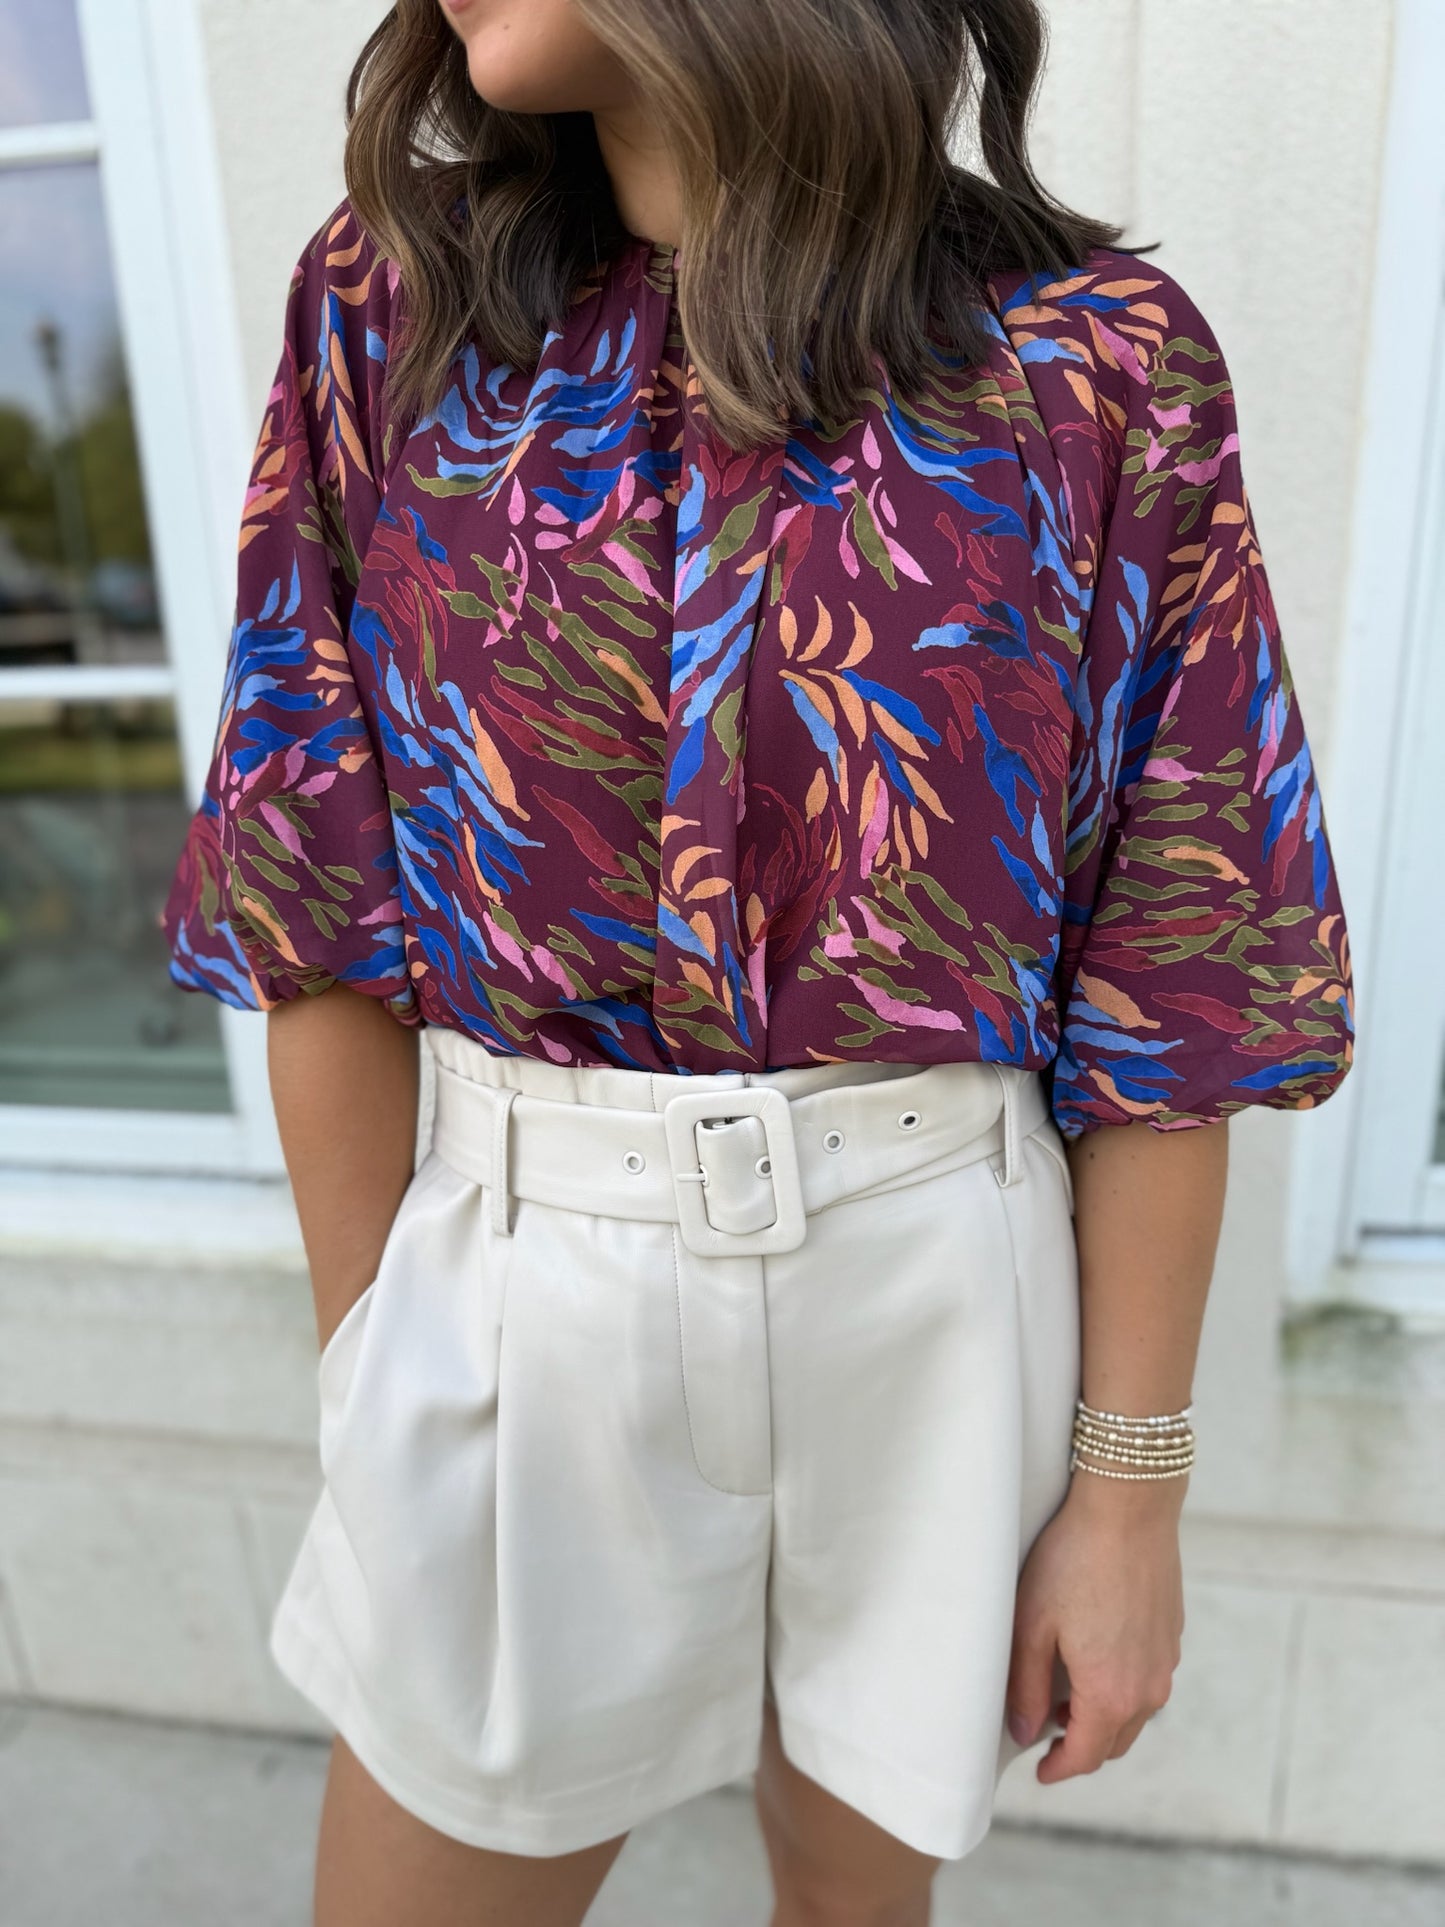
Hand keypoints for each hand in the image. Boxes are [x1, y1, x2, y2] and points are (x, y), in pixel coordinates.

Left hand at [1005, 1473, 1184, 1781]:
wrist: (1129, 1509)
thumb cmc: (1072, 1559)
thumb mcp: (1032, 1624)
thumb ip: (1025, 1685)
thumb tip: (1024, 1731)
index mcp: (1110, 1694)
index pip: (1086, 1756)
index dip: (1059, 1769)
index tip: (1040, 1770)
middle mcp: (1147, 1689)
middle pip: (1115, 1743)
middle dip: (1082, 1747)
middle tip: (1047, 1734)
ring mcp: (1166, 1662)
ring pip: (1135, 1714)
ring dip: (1104, 1718)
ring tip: (1066, 1697)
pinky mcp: (1172, 1636)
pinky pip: (1149, 1681)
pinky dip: (1123, 1689)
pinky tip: (1097, 1659)